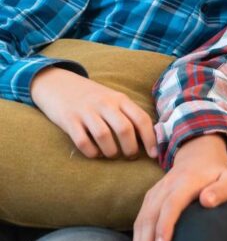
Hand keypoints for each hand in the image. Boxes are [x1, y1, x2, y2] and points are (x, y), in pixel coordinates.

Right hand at [31, 66, 157, 158]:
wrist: (58, 83)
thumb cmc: (93, 98)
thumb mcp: (113, 99)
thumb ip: (129, 114)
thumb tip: (150, 138)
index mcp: (120, 99)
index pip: (141, 119)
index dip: (150, 138)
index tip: (153, 154)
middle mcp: (105, 103)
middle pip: (124, 129)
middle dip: (131, 148)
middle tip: (131, 156)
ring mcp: (86, 111)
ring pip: (104, 136)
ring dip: (111, 152)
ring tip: (113, 155)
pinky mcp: (68, 120)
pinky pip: (82, 141)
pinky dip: (91, 152)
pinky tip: (95, 153)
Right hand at [131, 135, 226, 240]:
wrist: (199, 156)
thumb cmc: (218, 175)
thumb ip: (222, 190)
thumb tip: (207, 201)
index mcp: (187, 181)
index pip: (172, 203)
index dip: (165, 224)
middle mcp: (167, 186)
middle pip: (151, 215)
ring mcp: (156, 192)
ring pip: (142, 219)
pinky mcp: (150, 198)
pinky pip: (139, 219)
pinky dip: (136, 239)